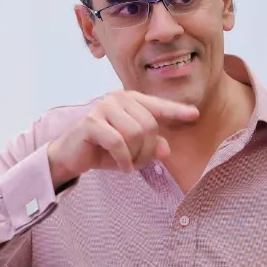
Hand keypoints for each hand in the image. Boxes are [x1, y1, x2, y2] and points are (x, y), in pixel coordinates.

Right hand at [47, 91, 198, 186]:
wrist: (71, 156)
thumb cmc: (103, 149)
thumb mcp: (131, 150)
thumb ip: (150, 146)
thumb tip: (165, 149)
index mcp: (129, 100)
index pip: (157, 105)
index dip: (176, 111)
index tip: (195, 115)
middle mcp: (117, 99)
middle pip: (149, 125)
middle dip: (147, 150)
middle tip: (138, 163)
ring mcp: (103, 108)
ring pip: (135, 134)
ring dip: (135, 156)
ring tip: (128, 164)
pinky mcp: (91, 123)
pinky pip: (118, 143)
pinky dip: (123, 160)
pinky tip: (121, 167)